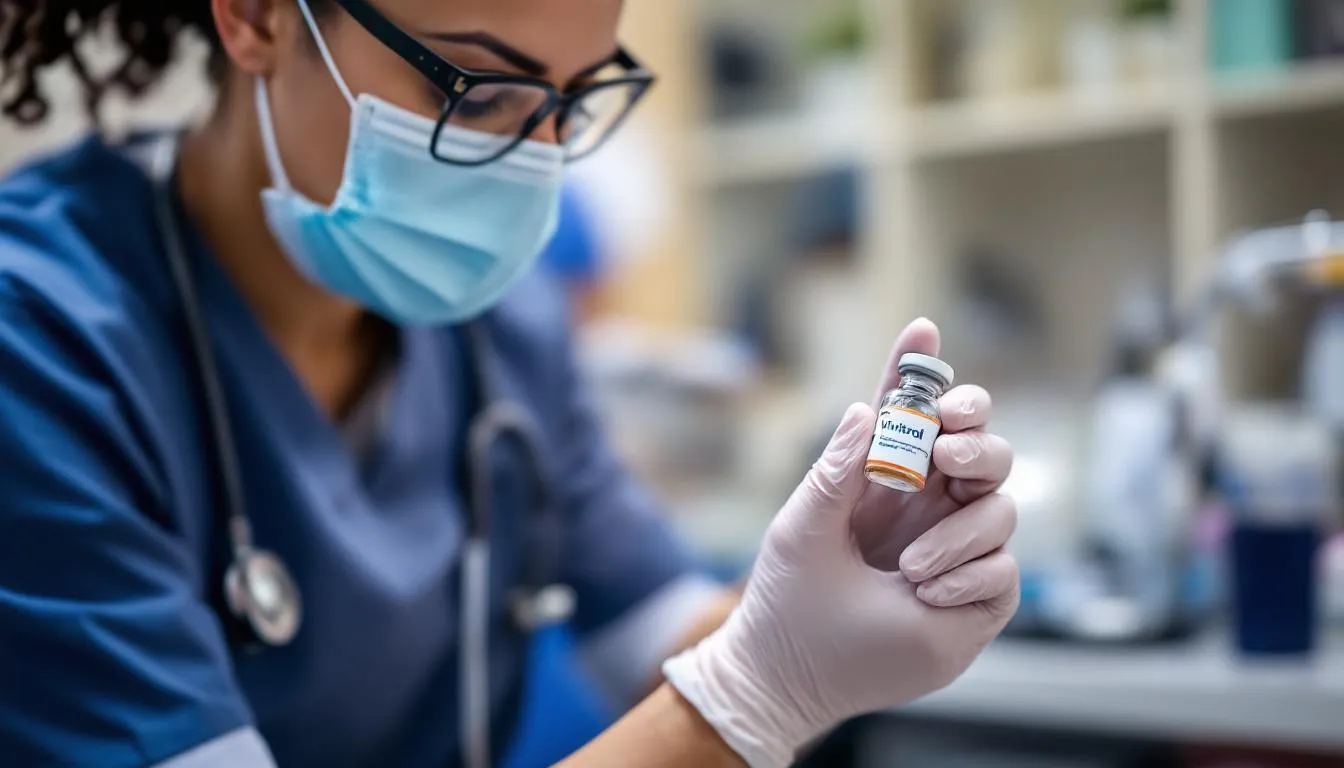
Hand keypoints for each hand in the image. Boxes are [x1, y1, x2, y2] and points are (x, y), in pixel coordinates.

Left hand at [662, 319, 1017, 767]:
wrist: (793, 674)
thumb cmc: (789, 594)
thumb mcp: (802, 525)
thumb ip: (834, 468)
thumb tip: (864, 409)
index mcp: (887, 476)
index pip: (913, 412)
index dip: (921, 370)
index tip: (922, 330)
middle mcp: (931, 503)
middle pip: (982, 446)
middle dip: (976, 436)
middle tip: (947, 447)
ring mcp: (959, 547)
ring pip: (1001, 506)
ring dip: (958, 531)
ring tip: (906, 566)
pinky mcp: (979, 595)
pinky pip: (1005, 567)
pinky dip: (967, 574)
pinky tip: (923, 592)